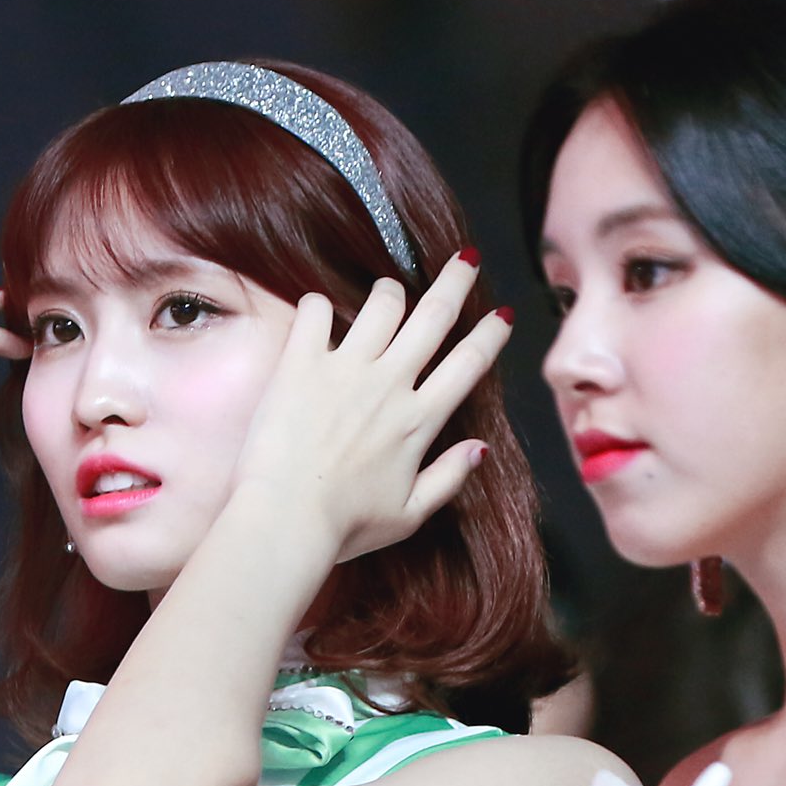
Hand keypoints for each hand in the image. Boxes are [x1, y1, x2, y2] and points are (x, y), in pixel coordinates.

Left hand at [232, 251, 510, 568]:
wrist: (284, 521)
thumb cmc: (345, 527)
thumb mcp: (409, 515)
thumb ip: (449, 478)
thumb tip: (481, 448)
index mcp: (419, 421)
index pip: (469, 363)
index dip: (491, 333)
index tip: (500, 313)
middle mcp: (389, 385)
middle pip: (435, 316)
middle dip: (457, 280)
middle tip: (466, 259)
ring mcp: (344, 369)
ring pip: (383, 303)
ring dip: (390, 291)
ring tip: (389, 293)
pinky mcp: (301, 364)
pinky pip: (316, 311)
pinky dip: (320, 306)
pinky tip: (320, 314)